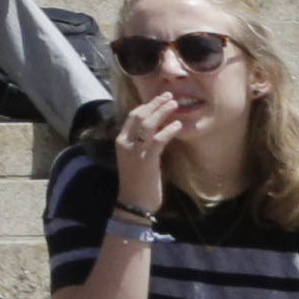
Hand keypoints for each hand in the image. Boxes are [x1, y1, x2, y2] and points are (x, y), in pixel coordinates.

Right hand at [115, 87, 187, 206]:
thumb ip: (144, 145)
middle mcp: (125, 143)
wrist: (134, 203)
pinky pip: (157, 140)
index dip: (146, 105)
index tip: (159, 98)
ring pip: (147, 124)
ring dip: (161, 112)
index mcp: (121, 141)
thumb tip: (159, 132)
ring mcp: (135, 151)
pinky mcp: (146, 160)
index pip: (132, 116)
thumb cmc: (138, 182)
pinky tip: (177, 125)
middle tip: (168, 95)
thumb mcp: (137, 159)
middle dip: (154, 104)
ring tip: (174, 104)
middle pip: (138, 116)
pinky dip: (168, 130)